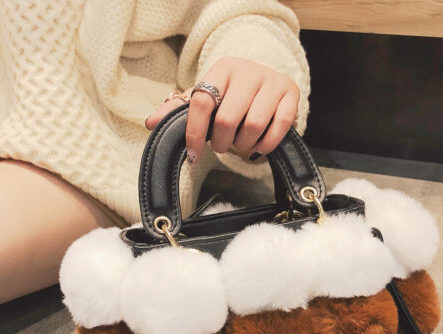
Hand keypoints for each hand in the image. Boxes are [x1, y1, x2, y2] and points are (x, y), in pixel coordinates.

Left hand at [145, 57, 299, 163]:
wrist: (266, 81)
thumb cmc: (230, 95)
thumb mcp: (204, 98)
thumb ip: (178, 111)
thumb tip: (151, 122)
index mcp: (221, 68)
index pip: (202, 103)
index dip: (194, 134)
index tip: (193, 156)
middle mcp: (247, 70)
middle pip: (227, 119)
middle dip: (222, 143)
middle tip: (222, 146)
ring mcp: (271, 81)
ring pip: (253, 126)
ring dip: (243, 146)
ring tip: (241, 145)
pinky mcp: (291, 94)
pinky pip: (278, 128)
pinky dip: (266, 146)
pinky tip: (258, 147)